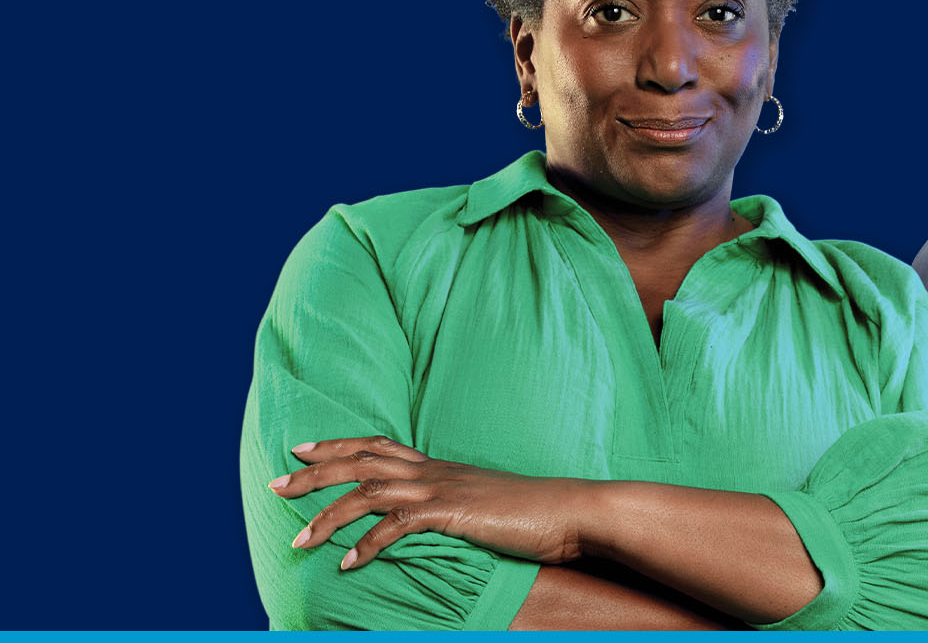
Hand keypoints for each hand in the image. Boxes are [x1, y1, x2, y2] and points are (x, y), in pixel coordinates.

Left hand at [268, 435, 591, 570]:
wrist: (569, 511)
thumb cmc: (533, 513)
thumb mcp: (484, 503)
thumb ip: (453, 505)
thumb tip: (432, 517)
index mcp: (440, 467)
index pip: (379, 445)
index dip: (338, 445)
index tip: (303, 449)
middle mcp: (434, 471)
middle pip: (362, 461)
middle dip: (315, 473)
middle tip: (277, 485)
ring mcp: (442, 490)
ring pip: (369, 493)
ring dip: (328, 516)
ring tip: (297, 539)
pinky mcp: (453, 513)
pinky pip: (398, 527)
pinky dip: (368, 544)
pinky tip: (348, 564)